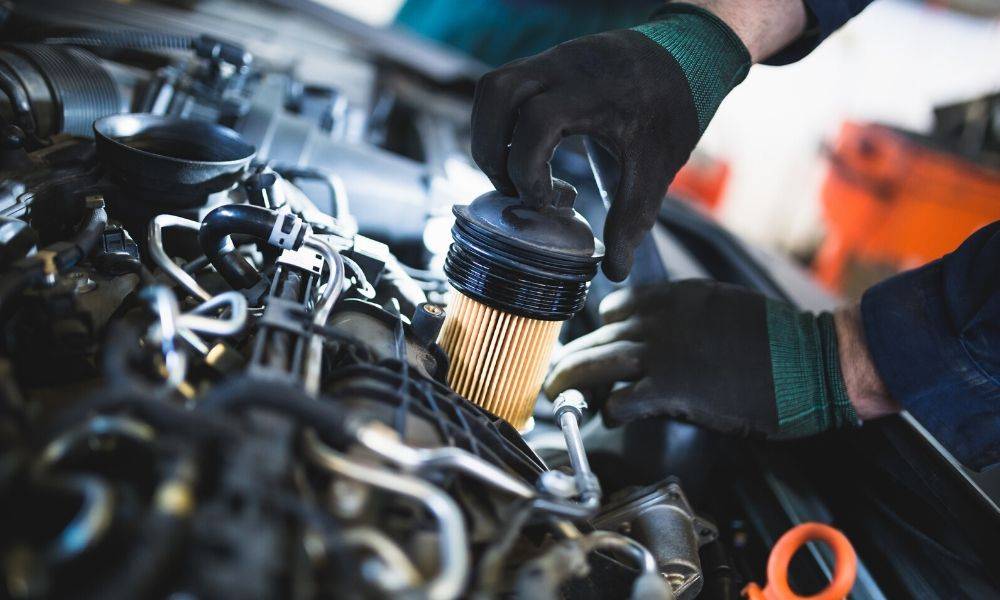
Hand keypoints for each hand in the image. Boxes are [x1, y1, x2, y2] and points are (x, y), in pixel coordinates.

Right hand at [470, 6, 750, 280]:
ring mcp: (552, 59)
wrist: (690, 55)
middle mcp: (564, 67)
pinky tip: (526, 149)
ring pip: (492, 88)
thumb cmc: (673, 109)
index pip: (536, 121)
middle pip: (496, 95)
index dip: (528, 168)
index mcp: (592, 92)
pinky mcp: (547, 62)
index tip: (546, 201)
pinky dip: (501, 121)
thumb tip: (614, 270)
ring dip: (488, 134)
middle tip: (514, 188)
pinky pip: (504, 86)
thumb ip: (632, 219)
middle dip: (491, 150)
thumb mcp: (657, 168)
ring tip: (512, 171)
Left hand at [544, 280, 881, 438]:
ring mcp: (663, 353)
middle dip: (573, 357)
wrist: (813, 361)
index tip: (593, 344)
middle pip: (599, 337)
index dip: (601, 330)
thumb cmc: (780, 340)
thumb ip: (690, 316)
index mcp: (676, 296)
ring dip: (571, 380)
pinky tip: (608, 416)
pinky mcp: (672, 389)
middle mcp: (661, 319)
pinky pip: (623, 400)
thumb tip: (667, 335)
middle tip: (556, 374)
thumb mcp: (727, 308)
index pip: (617, 307)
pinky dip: (610, 409)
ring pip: (597, 363)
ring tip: (556, 394)